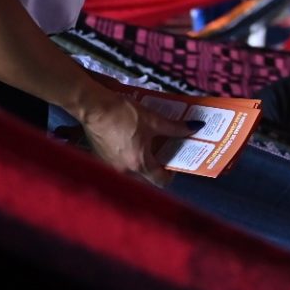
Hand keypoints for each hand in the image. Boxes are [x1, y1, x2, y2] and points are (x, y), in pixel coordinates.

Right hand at [78, 90, 193, 185]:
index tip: (174, 161)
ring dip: (141, 161)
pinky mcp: (100, 158)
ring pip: (131, 171)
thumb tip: (195, 127)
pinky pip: (118, 164)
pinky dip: (126, 157)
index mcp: (139, 164)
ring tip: (147, 144)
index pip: (161, 181)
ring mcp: (110, 167)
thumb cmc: (123, 114)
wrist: (94, 108)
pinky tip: (129, 141)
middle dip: (156, 166)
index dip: (171, 173)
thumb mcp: (153, 119)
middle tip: (162, 150)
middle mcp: (124, 171)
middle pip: (146, 177)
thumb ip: (175, 127)